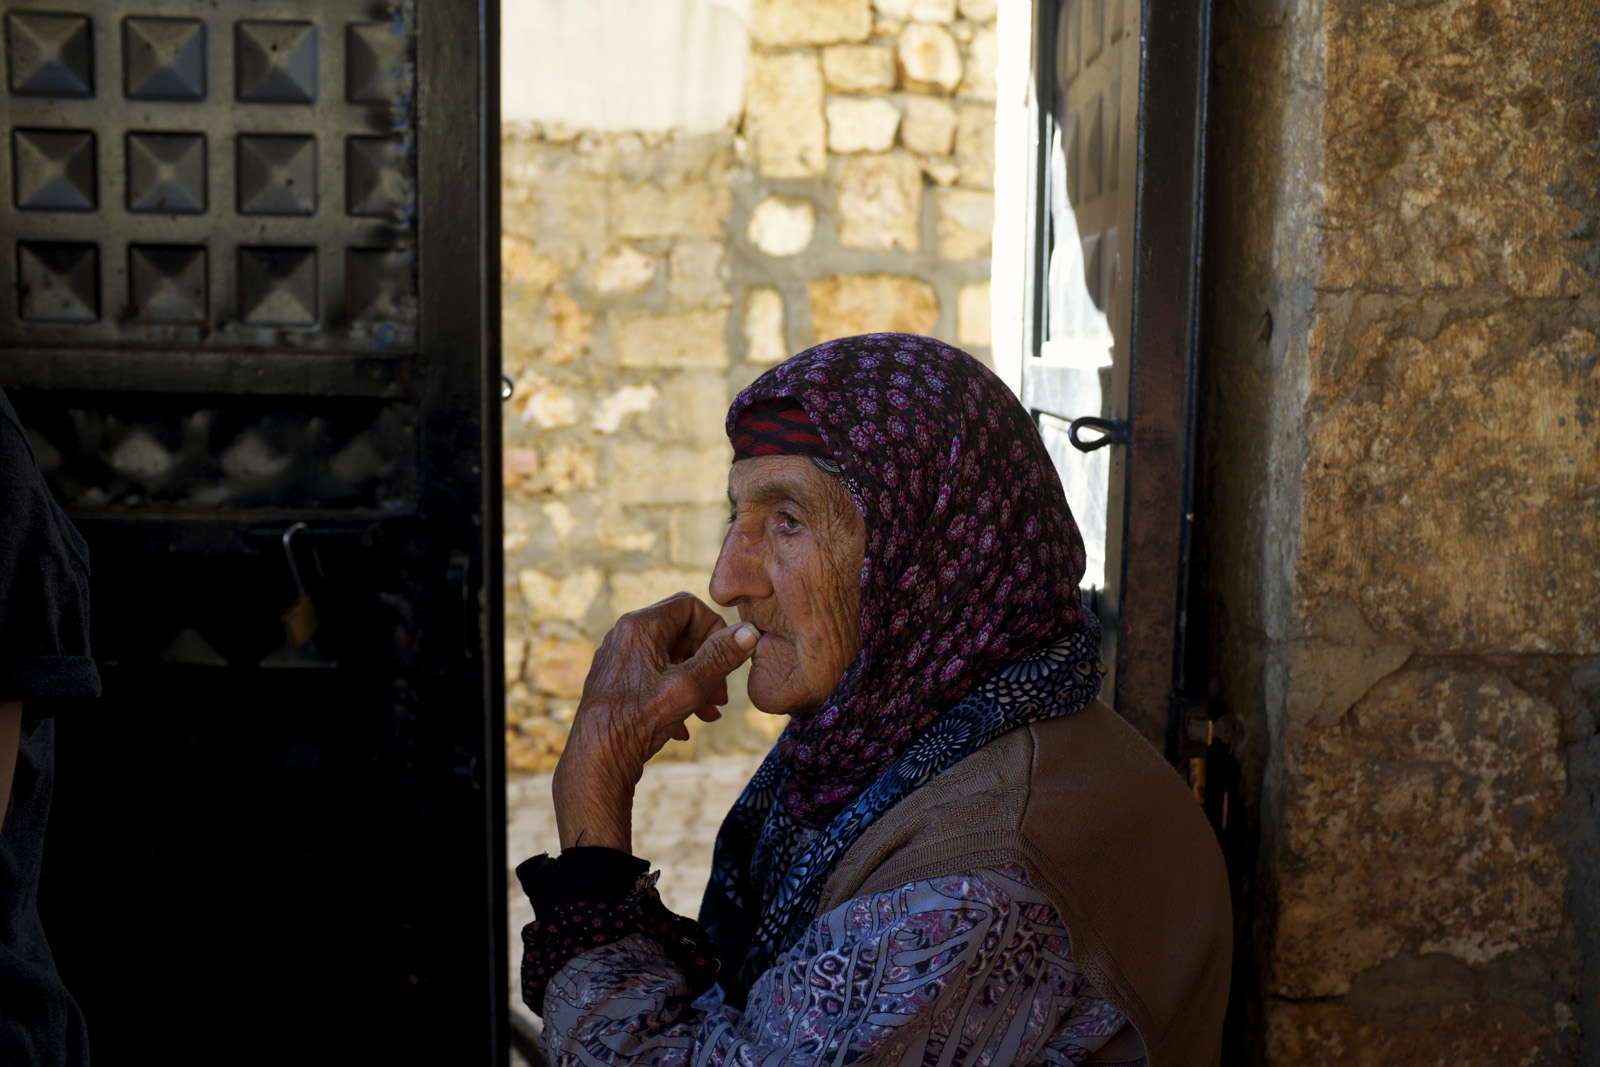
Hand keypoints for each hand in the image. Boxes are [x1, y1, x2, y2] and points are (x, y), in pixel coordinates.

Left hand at [552, 593, 759, 851]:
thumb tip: (750, 631)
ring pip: (669, 659)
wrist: (596, 760)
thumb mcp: (690, 687)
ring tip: (709, 713)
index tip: (725, 660)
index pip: (690, 605)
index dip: (714, 629)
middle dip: (708, 663)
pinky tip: (683, 728)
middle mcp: (624, 635)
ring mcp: (617, 659)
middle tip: (721, 696)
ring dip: (695, 683)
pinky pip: (652, 678)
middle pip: (681, 634)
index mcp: (640, 626)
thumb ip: (721, 656)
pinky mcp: (614, 682)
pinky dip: (673, 695)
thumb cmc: (639, 720)